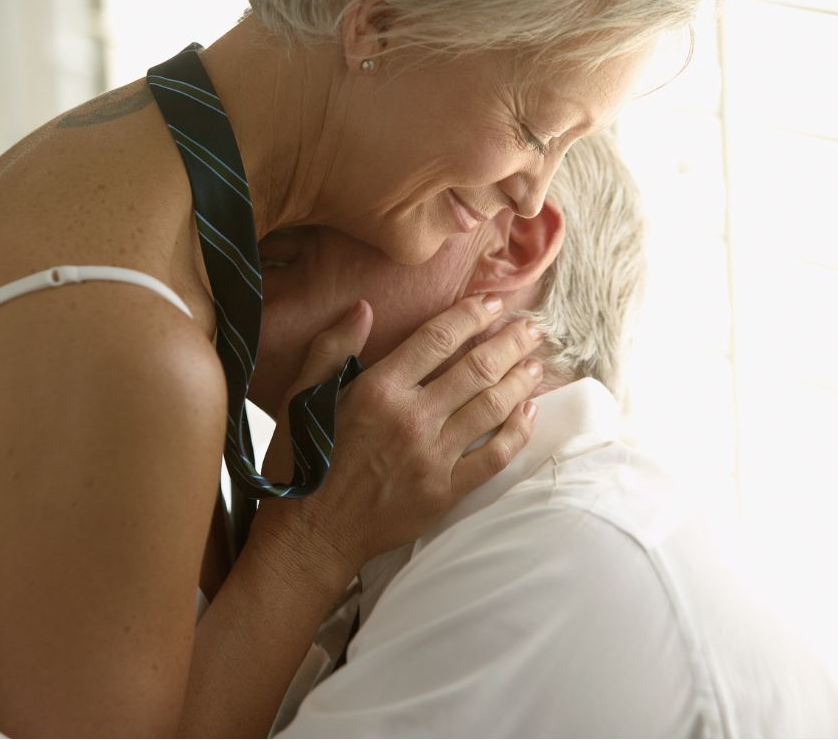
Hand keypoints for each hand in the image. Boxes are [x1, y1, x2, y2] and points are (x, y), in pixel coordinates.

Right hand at [255, 294, 541, 583]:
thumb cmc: (301, 463)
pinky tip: (528, 414)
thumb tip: (362, 307)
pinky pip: (493, 458)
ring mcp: (432, 458)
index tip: (494, 303)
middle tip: (532, 329)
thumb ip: (332, 348)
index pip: (437, 340)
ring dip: (519, 381)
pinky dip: (516, 433)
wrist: (310, 535)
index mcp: (377, 391)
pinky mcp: (444, 492)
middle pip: (476, 369)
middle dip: (510, 344)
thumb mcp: (301, 397)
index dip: (470, 316)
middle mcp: (411, 419)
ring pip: (491, 408)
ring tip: (536, 364)